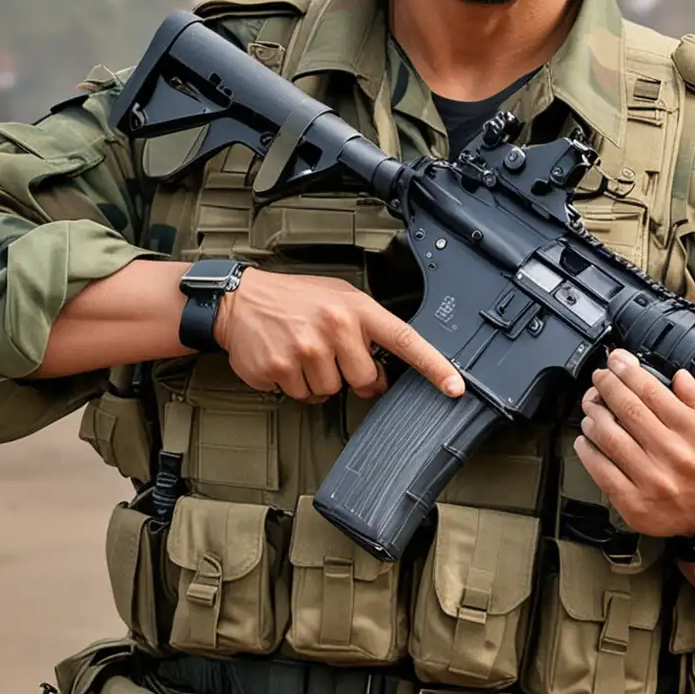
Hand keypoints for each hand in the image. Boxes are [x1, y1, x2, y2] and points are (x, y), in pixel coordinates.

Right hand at [213, 269, 464, 402]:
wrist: (240, 300)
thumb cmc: (293, 298)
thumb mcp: (338, 297)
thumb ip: (365, 327)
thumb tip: (385, 367)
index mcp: (354, 308)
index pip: (404, 340)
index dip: (433, 366)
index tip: (454, 386)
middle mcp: (333, 328)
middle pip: (364, 381)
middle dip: (352, 376)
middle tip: (333, 355)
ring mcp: (305, 351)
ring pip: (329, 393)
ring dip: (319, 380)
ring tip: (302, 351)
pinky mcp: (279, 370)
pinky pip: (300, 396)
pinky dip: (293, 384)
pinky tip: (284, 359)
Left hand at [574, 348, 694, 537]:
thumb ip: (693, 399)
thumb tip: (676, 374)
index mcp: (693, 432)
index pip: (652, 392)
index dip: (628, 372)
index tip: (616, 361)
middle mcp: (672, 455)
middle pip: (627, 410)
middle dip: (607, 387)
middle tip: (599, 378)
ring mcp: (651, 480)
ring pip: (610, 437)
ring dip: (594, 416)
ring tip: (591, 407)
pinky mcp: (634, 503)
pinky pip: (601, 470)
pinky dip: (587, 450)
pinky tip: (585, 439)